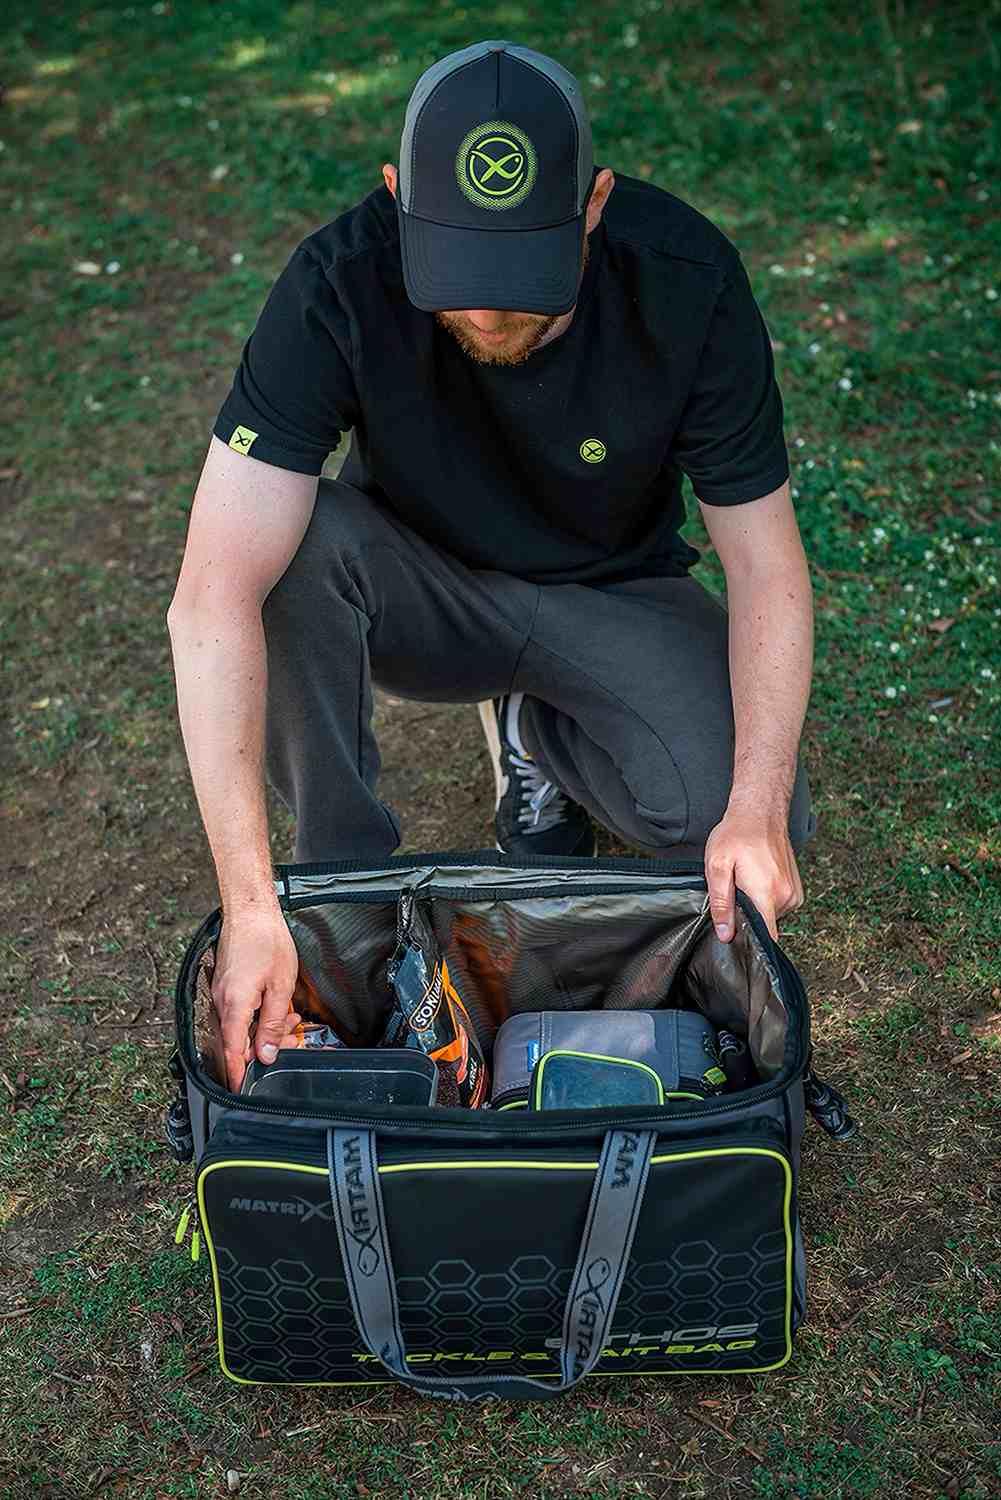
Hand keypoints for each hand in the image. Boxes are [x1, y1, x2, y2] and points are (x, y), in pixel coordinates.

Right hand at [211, 907, 301, 1090]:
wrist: (250, 910)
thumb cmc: (267, 942)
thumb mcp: (280, 986)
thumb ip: (273, 1023)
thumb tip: (265, 1053)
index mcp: (234, 1005)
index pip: (232, 1050)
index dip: (237, 1073)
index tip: (240, 1090)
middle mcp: (221, 1002)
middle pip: (239, 1040)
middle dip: (266, 1046)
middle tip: (292, 1040)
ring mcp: (221, 992)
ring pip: (242, 1025)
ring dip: (266, 1028)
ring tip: (292, 1020)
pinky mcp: (225, 985)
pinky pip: (240, 1010)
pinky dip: (259, 1014)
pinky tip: (278, 1008)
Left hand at [704, 807, 803, 943]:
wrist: (760, 813)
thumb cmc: (737, 835)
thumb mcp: (717, 866)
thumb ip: (721, 903)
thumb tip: (726, 934)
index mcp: (767, 894)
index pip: (767, 937)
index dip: (749, 942)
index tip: (736, 938)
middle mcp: (787, 897)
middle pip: (765, 926)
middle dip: (747, 917)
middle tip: (734, 893)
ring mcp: (794, 893)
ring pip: (771, 916)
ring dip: (756, 906)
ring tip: (745, 882)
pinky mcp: (796, 889)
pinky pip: (778, 906)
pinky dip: (766, 899)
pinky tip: (756, 880)